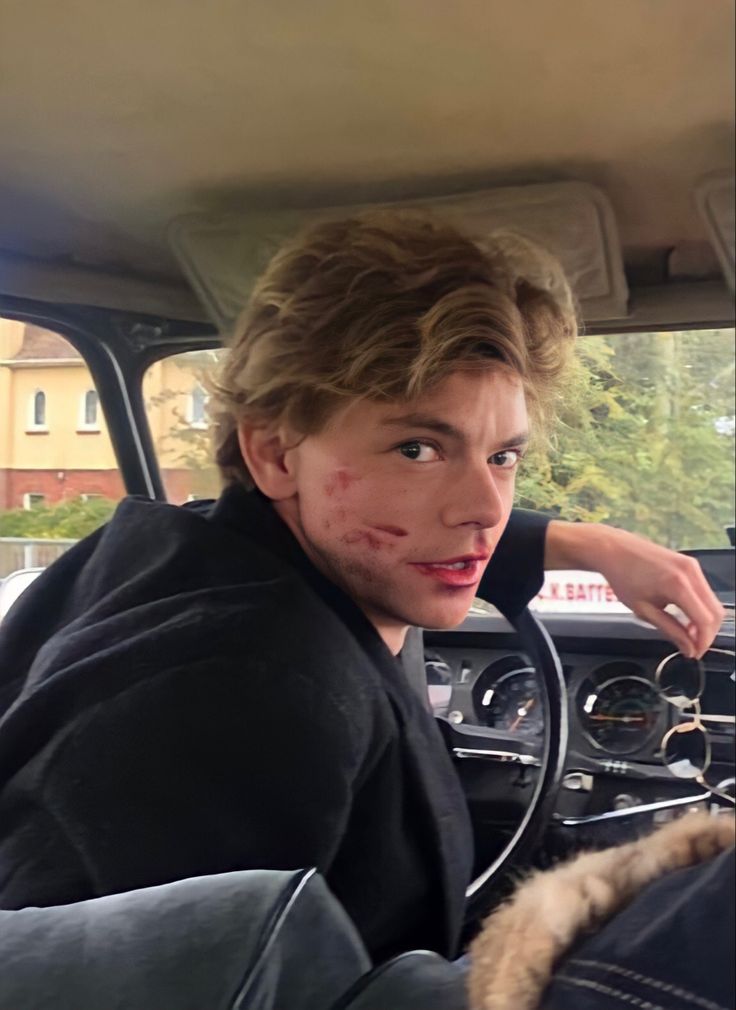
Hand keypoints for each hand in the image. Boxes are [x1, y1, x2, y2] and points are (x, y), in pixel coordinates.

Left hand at [546, 521, 724, 657]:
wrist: (613, 550)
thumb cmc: (623, 576)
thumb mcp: (644, 610)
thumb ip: (671, 630)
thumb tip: (688, 647)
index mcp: (678, 584)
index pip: (705, 620)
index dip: (703, 641)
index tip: (694, 653)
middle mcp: (690, 572)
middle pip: (715, 612)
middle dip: (707, 633)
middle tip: (692, 646)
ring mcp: (692, 566)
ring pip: (713, 602)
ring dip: (705, 620)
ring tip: (686, 632)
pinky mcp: (690, 564)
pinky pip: (705, 591)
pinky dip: (700, 606)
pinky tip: (685, 615)